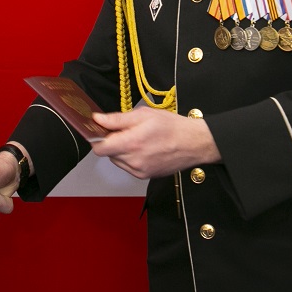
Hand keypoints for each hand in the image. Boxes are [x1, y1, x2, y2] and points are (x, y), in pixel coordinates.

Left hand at [89, 107, 219, 178]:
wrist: (194, 143)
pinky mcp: (145, 176)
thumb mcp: (144, 115)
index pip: (99, 148)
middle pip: (108, 154)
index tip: (101, 130)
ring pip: (118, 160)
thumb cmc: (172, 126)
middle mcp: (133, 161)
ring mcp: (139, 171)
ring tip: (139, 139)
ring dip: (121, 150)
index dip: (97, 138)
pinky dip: (131, 158)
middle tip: (126, 131)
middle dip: (112, 142)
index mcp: (131, 143)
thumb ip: (117, 119)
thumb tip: (98, 119)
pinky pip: (129, 167)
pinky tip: (145, 148)